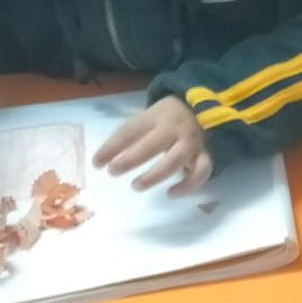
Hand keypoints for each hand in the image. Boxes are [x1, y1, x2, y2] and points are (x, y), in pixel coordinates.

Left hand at [93, 96, 212, 195]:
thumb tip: (101, 159)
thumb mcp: (148, 118)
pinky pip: (201, 172)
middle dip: (130, 159)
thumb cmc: (166, 118)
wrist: (203, 108)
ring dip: (154, 175)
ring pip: (175, 160)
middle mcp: (174, 128)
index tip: (96, 163)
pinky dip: (187, 185)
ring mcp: (191, 142)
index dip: (112, 147)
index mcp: (156, 116)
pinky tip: (171, 193)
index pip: (131, 130)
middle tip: (112, 172)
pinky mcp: (205, 155)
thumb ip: (129, 135)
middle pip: (152, 144)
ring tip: (136, 185)